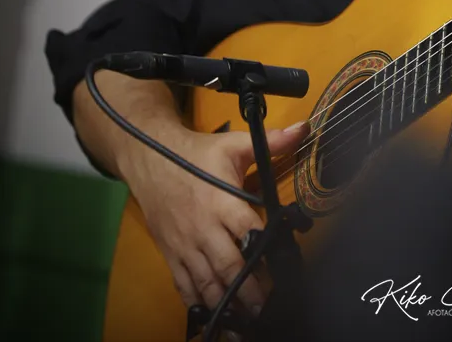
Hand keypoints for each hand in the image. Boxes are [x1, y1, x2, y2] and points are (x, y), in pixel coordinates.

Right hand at [120, 121, 309, 315]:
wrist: (148, 159)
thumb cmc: (194, 155)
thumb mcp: (232, 145)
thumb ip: (270, 141)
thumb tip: (303, 129)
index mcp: (222, 202)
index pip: (246, 231)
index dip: (263, 252)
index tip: (281, 272)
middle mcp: (203, 227)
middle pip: (228, 265)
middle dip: (248, 290)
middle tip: (267, 309)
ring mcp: (185, 244)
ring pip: (206, 280)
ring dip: (226, 302)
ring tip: (245, 322)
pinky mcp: (172, 253)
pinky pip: (184, 283)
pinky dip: (198, 301)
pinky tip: (212, 316)